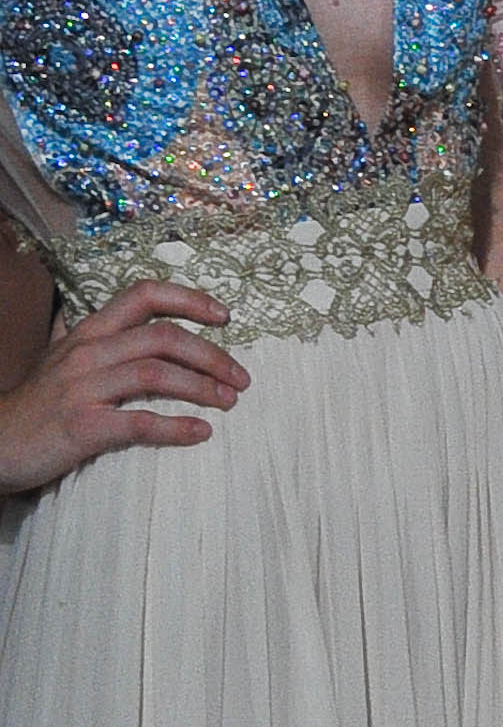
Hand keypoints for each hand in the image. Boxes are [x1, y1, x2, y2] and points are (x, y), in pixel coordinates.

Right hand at [0, 283, 245, 492]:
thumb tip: (130, 315)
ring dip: (202, 387)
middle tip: (241, 378)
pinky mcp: (81, 426)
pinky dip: (176, 427)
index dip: (189, 299)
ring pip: (155, 374)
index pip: (143, 295)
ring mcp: (81, 388)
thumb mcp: (62, 357)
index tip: (225, 316)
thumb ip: (96, 336)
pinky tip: (201, 432)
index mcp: (89, 332)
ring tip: (229, 401)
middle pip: (163, 338)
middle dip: (212, 355)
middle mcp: (86, 353)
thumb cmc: (38, 402)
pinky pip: (138, 422)